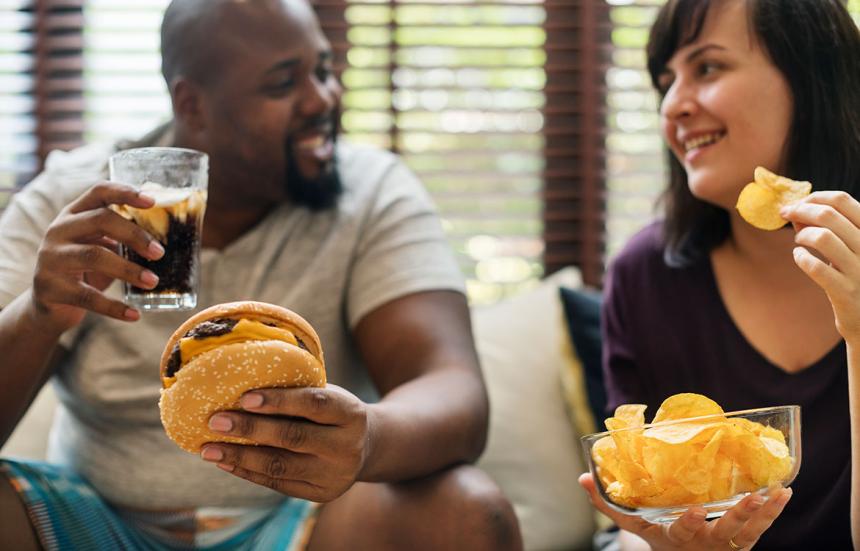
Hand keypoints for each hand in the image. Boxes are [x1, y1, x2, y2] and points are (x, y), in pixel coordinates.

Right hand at [30, 182, 163, 329]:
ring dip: (129, 270)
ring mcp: (51, 258)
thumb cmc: (85, 270)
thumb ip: (123, 238)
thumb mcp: (101, 247)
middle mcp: (58, 230)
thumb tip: (167, 237)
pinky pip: (88, 297)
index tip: (152, 201)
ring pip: (94, 256)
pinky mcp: (50, 288)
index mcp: (74, 214)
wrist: (49, 306)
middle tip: (159, 253)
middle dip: (134, 235)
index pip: (98, 192)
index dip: (125, 192)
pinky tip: (134, 315)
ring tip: (153, 281)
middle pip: (100, 220)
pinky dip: (114, 307)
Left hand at [201, 385, 370, 501]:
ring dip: (240, 456)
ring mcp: (334, 474)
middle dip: (250, 429)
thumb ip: (298, 392)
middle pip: (293, 437)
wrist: (368, 446)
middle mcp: (346, 446)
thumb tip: (240, 384)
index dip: (279, 400)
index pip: (314, 404)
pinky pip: (278, 484)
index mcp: (351, 413)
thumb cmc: (335, 411)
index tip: (244, 397)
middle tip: (216, 420)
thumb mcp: (329, 394)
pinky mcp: (321, 493)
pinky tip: (226, 462)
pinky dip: (248, 472)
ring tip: (209, 448)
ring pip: (281, 466)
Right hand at [579, 473, 791, 549]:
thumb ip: (608, 502)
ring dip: (764, 512)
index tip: (692, 511)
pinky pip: (762, 528)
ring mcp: (727, 544)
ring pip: (750, 532)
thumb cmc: (657, 533)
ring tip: (777, 492)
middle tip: (750, 500)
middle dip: (738, 517)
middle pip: (724, 532)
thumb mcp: (633, 523)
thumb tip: (582, 476)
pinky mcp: (744, 541)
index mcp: (676, 538)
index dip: (687, 523)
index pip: (681, 531)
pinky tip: (784, 491)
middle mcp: (705, 543)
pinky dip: (773, 511)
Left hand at [781, 191, 859, 340]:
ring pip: (822, 237)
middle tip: (786, 215)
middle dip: (800, 211)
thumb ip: (829, 228)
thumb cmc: (856, 275)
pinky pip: (816, 267)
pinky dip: (801, 257)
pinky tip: (798, 256)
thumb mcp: (849, 247)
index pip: (843, 200)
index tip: (797, 202)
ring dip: (802, 234)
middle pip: (828, 215)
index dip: (815, 197)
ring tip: (798, 240)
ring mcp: (859, 270)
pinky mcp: (845, 291)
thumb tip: (797, 210)